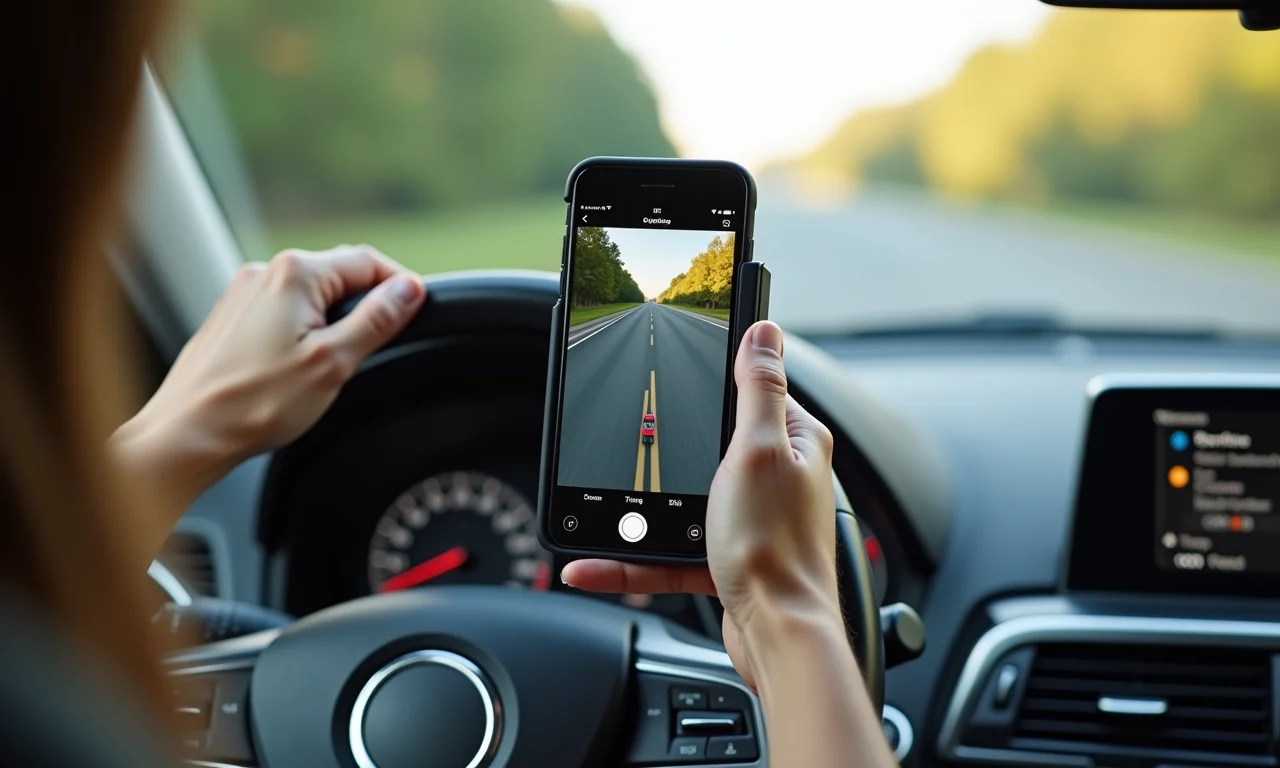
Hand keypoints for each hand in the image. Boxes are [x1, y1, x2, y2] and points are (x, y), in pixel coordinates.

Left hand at [112, 245, 425, 521]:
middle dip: (368, 303)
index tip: (420, 313)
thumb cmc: (253, 403)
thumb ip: (377, 320)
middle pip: (340, 274)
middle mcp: (265, 272)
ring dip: (336, 319)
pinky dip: (305, 330)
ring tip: (340, 363)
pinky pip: (284, 311)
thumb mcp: (333, 362)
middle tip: (386, 343)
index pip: (368, 261)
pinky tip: (301, 367)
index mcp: (294, 274)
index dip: (401, 286)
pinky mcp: (232, 318)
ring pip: (312, 295)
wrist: (187, 434)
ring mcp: (243, 293)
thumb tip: (410, 290)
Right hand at [562, 321, 843, 687]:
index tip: (676, 373)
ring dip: (637, 512)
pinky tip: (595, 563)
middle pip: (709, 446)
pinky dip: (634, 559)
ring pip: (681, 502)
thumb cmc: (776, 549)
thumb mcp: (757, 451)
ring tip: (595, 515)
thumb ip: (758, 390)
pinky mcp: (729, 558)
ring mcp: (751, 519)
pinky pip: (671, 551)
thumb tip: (765, 332)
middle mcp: (777, 478)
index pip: (756, 393)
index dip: (717, 382)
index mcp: (794, 442)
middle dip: (664, 452)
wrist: (777, 636)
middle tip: (627, 447)